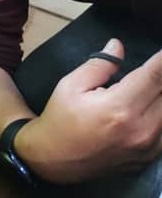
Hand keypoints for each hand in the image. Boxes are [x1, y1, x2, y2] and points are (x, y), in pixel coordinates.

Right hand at [15, 38, 161, 183]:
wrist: (55, 159)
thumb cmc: (60, 118)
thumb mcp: (71, 85)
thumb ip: (99, 65)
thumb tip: (118, 46)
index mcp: (120, 107)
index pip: (155, 76)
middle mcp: (141, 128)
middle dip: (159, 78)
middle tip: (152, 68)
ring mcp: (148, 146)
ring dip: (159, 96)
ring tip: (145, 88)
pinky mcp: (149, 157)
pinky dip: (159, 114)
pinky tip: (146, 107)